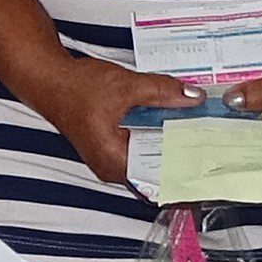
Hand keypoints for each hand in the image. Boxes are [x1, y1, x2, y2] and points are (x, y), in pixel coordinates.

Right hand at [34, 56, 203, 190]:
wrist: (49, 79)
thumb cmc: (76, 88)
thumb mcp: (126, 86)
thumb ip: (162, 92)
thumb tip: (193, 98)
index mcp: (114, 160)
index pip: (158, 182)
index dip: (185, 180)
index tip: (208, 178)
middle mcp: (111, 167)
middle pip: (157, 174)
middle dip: (183, 162)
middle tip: (212, 154)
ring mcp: (110, 160)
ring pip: (150, 163)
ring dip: (171, 151)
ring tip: (198, 141)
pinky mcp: (110, 148)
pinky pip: (141, 152)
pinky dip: (157, 142)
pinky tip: (173, 129)